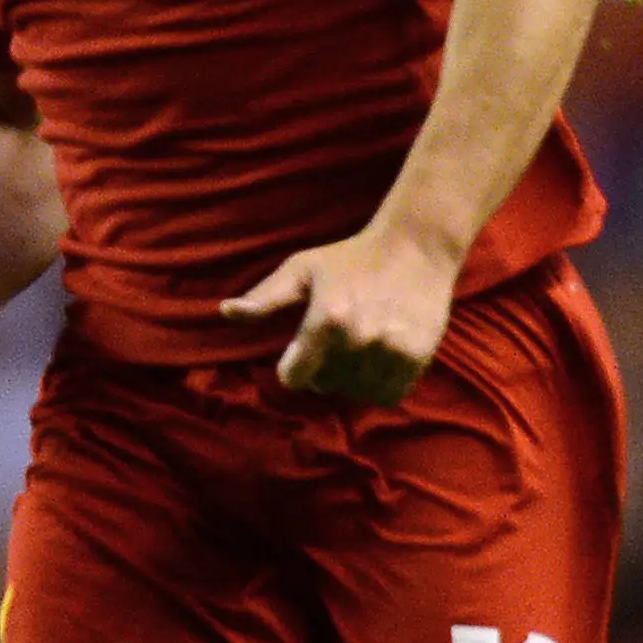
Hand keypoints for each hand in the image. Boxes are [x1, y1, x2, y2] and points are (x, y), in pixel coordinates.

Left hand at [223, 222, 459, 405]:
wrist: (415, 247)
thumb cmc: (351, 258)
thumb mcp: (302, 269)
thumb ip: (264, 297)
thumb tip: (225, 312)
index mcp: (326, 319)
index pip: (294, 377)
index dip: (294, 367)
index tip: (302, 353)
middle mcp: (358, 339)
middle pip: (324, 385)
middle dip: (324, 369)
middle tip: (336, 342)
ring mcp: (391, 350)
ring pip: (356, 393)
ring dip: (352, 380)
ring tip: (358, 352)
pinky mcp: (417, 357)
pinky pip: (388, 395)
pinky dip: (380, 386)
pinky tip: (379, 361)